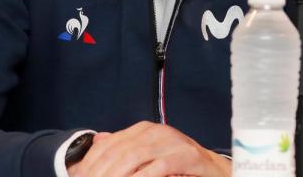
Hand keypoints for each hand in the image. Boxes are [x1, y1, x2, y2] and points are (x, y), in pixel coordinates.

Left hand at [68, 121, 231, 176]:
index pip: (107, 145)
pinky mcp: (187, 155)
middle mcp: (156, 131)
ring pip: (135, 156)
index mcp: (143, 130)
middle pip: (118, 151)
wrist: (212, 170)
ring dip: (117, 175)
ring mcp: (172, 141)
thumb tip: (98, 139)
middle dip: (99, 173)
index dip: (90, 164)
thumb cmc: (177, 165)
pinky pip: (160, 166)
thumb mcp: (148, 155)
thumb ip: (124, 147)